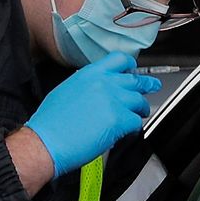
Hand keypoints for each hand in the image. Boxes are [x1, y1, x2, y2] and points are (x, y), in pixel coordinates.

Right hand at [22, 52, 162, 176]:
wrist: (47, 140)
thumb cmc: (50, 122)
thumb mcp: (66, 90)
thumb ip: (87, 86)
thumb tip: (96, 91)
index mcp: (90, 74)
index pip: (119, 60)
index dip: (130, 66)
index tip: (134, 70)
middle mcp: (104, 83)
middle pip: (135, 81)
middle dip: (146, 85)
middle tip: (153, 86)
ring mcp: (113, 100)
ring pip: (139, 101)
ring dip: (141, 109)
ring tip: (140, 114)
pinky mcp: (119, 119)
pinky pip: (136, 121)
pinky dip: (134, 127)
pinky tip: (128, 131)